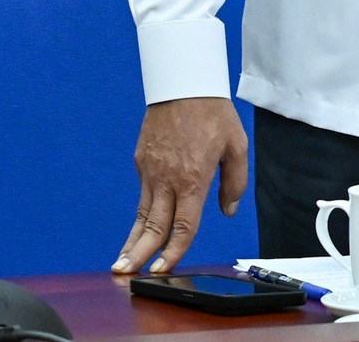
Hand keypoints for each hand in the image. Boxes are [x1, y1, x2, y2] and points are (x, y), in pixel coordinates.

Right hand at [113, 96, 248, 273]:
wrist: (183, 84)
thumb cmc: (214, 112)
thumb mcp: (237, 145)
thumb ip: (235, 182)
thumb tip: (228, 210)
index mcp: (193, 179)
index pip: (183, 225)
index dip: (174, 251)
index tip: (163, 269)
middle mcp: (168, 179)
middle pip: (153, 226)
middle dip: (140, 254)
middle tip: (126, 275)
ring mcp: (150, 171)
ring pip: (141, 214)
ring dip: (132, 240)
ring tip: (122, 263)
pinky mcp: (141, 161)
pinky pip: (143, 192)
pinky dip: (140, 213)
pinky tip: (138, 227)